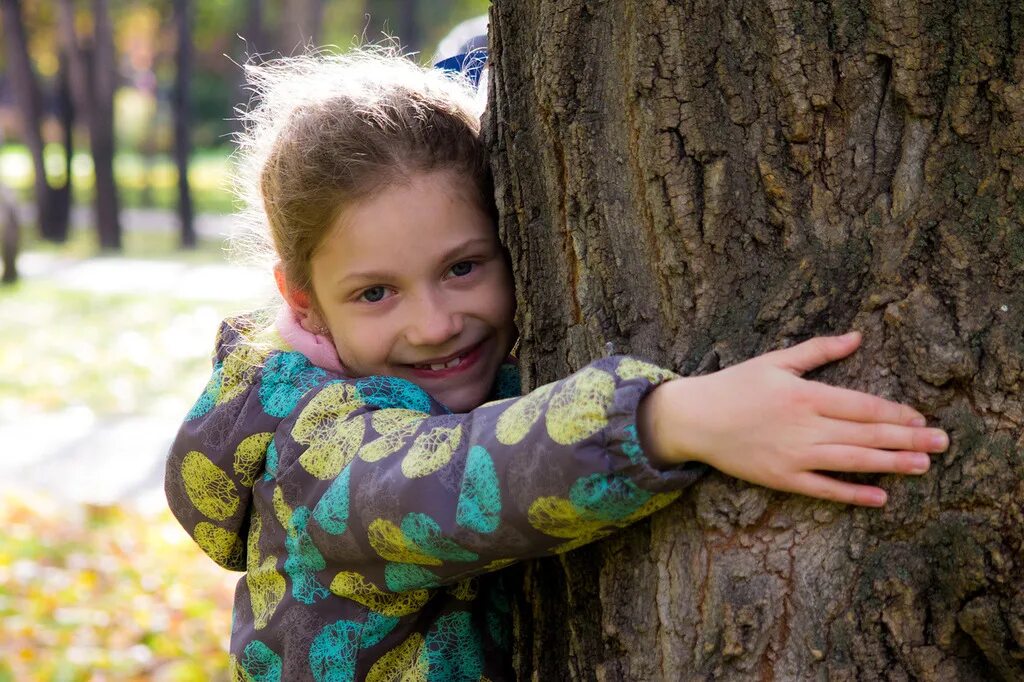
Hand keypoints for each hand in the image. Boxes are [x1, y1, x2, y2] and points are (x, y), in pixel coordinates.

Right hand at [637, 332, 948, 506]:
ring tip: (922, 465)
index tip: (921, 417)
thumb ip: (819, 350)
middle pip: (866, 434)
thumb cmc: (734, 385)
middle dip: (907, 439)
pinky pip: (824, 489)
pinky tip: (880, 496)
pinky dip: (853, 493)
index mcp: (805, 395)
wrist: (694, 419)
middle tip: (942, 443)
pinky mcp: (782, 478)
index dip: (895, 413)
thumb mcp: (775, 360)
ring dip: (891, 464)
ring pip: (852, 461)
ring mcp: (794, 456)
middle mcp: (804, 427)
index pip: (862, 406)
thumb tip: (858, 337)